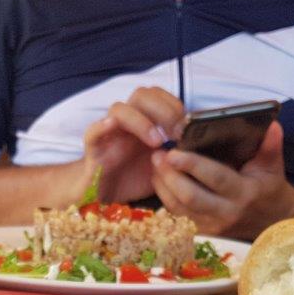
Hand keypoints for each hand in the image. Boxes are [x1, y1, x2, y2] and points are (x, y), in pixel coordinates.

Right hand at [78, 87, 184, 202]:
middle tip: (176, 133)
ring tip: (157, 142)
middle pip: (141, 95)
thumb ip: (178, 155)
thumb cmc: (136, 180)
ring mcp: (109, 133)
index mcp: (145, 121)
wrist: (106, 199)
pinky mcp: (93, 149)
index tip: (188, 126)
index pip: (159, 96)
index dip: (174, 105)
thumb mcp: (165, 167)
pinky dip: (102, 126)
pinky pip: (92, 131)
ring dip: (141, 121)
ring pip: (119, 108)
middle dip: (163, 109)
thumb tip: (201, 148)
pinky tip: (112, 126)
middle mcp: (127, 122)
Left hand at [150, 122, 293, 238]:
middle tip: (157, 155)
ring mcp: (213, 226)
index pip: (216, 179)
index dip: (193, 166)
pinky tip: (160, 179)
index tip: (173, 152)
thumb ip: (271, 147)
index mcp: (244, 194)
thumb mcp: (273, 167)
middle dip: (170, 176)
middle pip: (190, 197)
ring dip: (163, 186)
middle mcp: (226, 213)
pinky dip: (165, 197)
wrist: (271, 222)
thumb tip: (272, 125)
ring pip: (179, 208)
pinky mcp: (203, 232)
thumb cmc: (269, 188)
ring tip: (155, 164)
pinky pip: (178, 216)